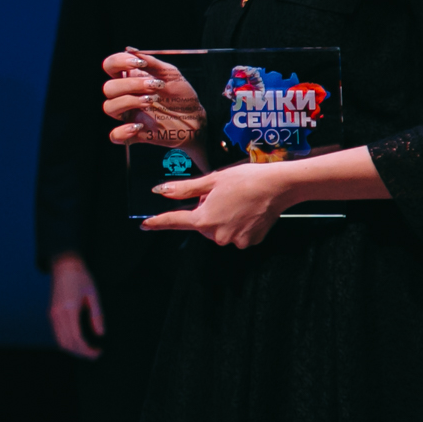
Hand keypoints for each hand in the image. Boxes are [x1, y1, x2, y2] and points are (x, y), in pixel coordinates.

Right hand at [49, 253, 102, 359]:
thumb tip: (100, 334)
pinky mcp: (51, 313)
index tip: (98, 352)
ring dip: (73, 349)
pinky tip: (78, 341)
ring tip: (87, 350)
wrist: (64, 265)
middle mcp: (57, 314)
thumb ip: (97, 315)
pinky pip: (57, 334)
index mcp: (69, 309)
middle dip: (81, 353)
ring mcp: (52, 314)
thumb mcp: (93, 294)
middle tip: (95, 354)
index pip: (76, 338)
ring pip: (60, 341)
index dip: (87, 350)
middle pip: (67, 343)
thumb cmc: (81, 277)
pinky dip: (67, 342)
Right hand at [102, 50, 206, 148]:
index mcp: (131, 79)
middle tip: (155, 86)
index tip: (140, 63)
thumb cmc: (182, 95)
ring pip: (109, 107)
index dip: (119, 62)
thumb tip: (130, 49)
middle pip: (108, 88)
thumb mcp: (171, 74)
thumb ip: (152, 62)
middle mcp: (125, 96)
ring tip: (152, 100)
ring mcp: (128, 115)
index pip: (110, 66)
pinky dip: (123, 131)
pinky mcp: (134, 134)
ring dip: (130, 102)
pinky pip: (115, 135)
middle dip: (131, 85)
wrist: (196, 119)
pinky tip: (139, 126)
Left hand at [140, 162, 292, 247]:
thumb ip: (185, 189)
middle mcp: (218, 235)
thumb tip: (162, 191)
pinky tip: (246, 210)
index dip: (158, 222)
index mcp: (205, 219)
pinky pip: (235, 233)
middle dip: (205, 211)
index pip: (175, 221)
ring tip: (236, 200)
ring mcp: (235, 241)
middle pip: (201, 224)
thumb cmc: (244, 179)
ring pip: (218, 229)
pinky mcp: (250, 242)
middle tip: (219, 194)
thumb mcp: (211, 180)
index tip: (145, 225)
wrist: (278, 186)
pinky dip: (237, 223)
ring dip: (221, 217)